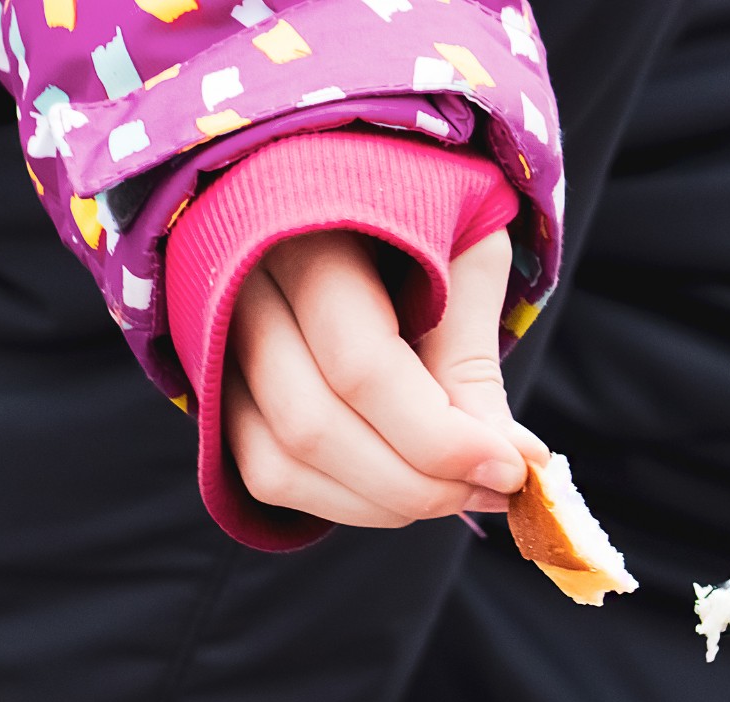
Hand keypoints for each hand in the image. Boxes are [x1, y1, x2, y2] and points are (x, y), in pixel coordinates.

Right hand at [221, 228, 548, 526]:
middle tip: (494, 488)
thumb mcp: (464, 250)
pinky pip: (265, 473)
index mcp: (303, 227)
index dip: (439, 437)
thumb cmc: (419, 201)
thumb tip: (516, 465)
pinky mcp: (216, 385)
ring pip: (283, 462)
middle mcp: (237, 286)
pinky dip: (341, 503)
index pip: (360, 365)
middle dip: (419, 482)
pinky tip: (403, 490)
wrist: (350, 170)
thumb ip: (475, 357)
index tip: (512, 468)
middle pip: (315, 425)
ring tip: (458, 491)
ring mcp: (214, 340)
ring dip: (382, 503)